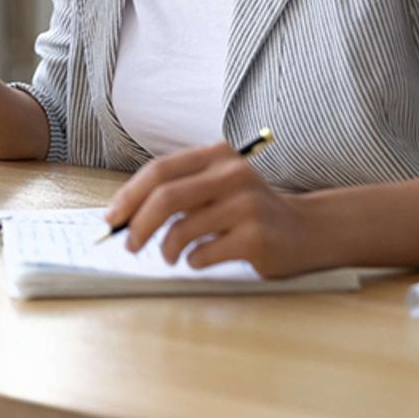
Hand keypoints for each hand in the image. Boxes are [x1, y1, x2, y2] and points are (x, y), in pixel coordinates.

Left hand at [102, 142, 329, 277]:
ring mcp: (247, 205)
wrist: (306, 230)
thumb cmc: (247, 211)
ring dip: (166, 249)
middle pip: (166, 198)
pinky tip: (201, 260)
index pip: (159, 171)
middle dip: (138, 225)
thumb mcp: (217, 186)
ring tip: (171, 256)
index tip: (112, 219)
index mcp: (217, 155)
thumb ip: (179, 192)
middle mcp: (232, 174)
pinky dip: (192, 262)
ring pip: (181, 230)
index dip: (129, 196)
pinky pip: (203, 254)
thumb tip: (123, 215)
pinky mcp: (256, 237)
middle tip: (129, 245)